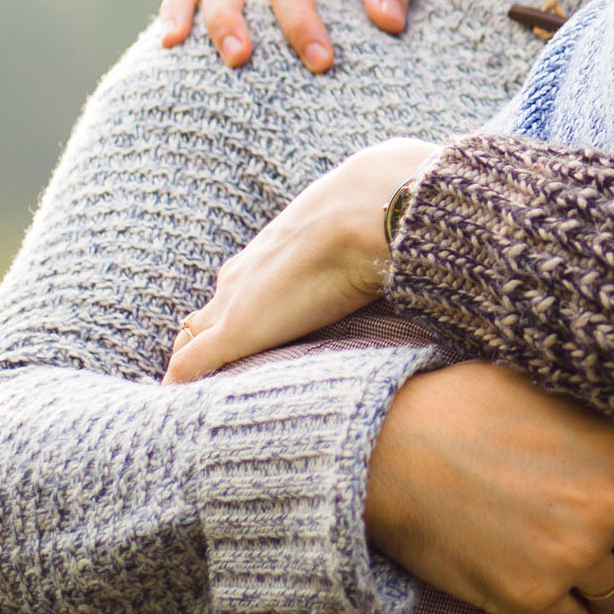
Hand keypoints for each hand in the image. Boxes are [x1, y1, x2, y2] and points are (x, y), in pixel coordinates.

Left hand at [166, 138, 437, 383]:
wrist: (376, 207)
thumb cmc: (384, 207)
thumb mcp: (376, 214)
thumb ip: (389, 224)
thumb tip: (436, 213)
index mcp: (274, 249)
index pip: (240, 283)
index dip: (236, 308)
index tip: (236, 329)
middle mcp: (245, 274)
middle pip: (208, 310)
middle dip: (204, 333)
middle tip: (203, 366)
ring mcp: (235, 303)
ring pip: (191, 336)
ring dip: (191, 360)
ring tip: (187, 392)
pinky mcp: (235, 333)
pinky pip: (188, 366)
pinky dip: (182, 384)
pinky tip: (177, 406)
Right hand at [364, 361, 613, 613]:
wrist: (387, 451)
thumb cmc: (464, 408)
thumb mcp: (550, 394)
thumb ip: (600, 429)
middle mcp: (606, 509)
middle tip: (610, 540)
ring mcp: (570, 558)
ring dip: (608, 583)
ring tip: (581, 567)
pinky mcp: (529, 597)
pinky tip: (555, 593)